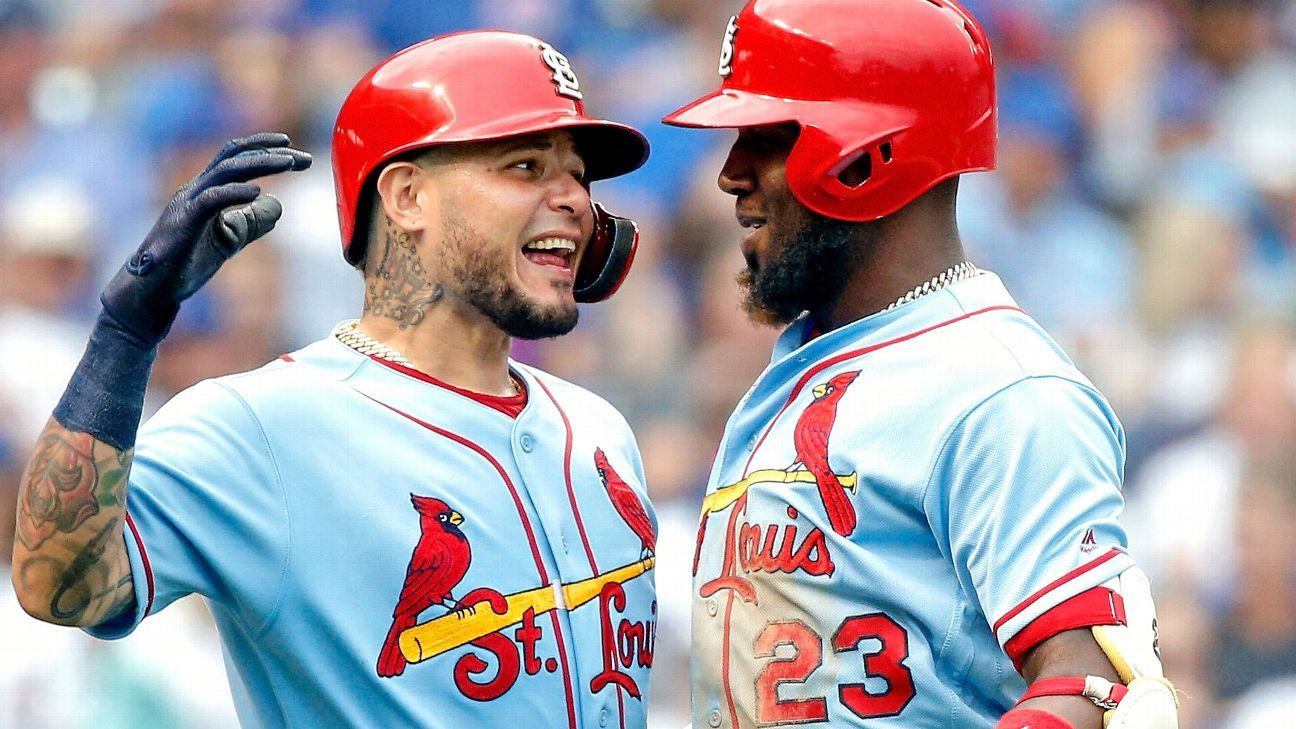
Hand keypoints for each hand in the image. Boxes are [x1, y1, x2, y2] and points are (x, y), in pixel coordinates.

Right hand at [100, 132, 311, 347]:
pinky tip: (258, 193)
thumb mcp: (230, 238)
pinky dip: (234, 192)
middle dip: (270, 154)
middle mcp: (196, 189)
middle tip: (305, 159)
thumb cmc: (188, 262)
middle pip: (234, 158)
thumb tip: (278, 204)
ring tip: (289, 163)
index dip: (263, 148)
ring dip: (260, 164)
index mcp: (206, 190)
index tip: (295, 151)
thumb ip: (252, 221)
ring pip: (225, 171)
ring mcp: (188, 203)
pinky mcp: (184, 222)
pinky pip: (210, 200)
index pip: (235, 157)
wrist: (156, 289)